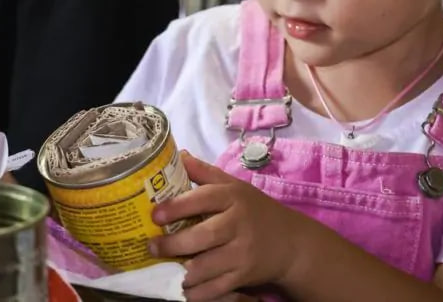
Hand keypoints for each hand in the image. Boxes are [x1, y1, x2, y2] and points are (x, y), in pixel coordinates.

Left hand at [148, 153, 304, 300]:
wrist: (290, 243)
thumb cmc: (254, 210)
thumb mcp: (234, 186)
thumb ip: (205, 172)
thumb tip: (179, 155)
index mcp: (233, 197)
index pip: (203, 199)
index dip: (176, 207)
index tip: (155, 214)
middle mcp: (238, 224)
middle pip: (202, 236)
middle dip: (173, 244)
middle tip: (152, 247)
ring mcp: (242, 253)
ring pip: (206, 267)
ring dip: (180, 272)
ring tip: (163, 269)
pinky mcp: (243, 277)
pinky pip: (215, 289)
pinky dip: (195, 293)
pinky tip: (182, 289)